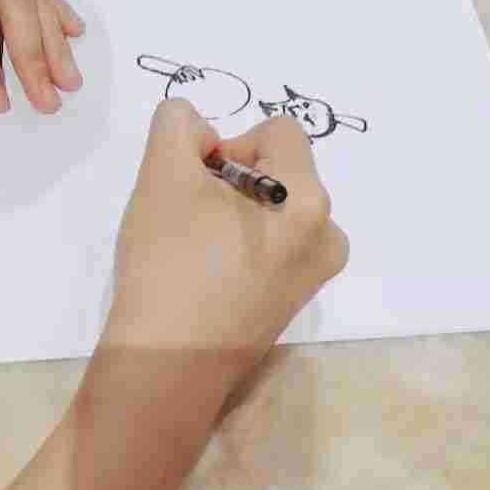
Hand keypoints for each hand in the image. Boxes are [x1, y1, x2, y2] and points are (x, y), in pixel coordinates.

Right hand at [103, 100, 347, 392]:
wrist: (165, 366)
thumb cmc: (170, 263)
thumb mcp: (162, 171)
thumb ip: (179, 123)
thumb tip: (202, 135)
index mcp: (309, 200)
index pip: (277, 132)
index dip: (229, 144)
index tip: (196, 182)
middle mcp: (327, 236)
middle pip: (278, 169)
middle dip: (230, 178)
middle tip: (189, 213)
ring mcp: (313, 275)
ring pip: (272, 208)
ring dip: (234, 210)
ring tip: (194, 244)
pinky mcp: (292, 303)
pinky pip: (272, 245)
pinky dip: (239, 244)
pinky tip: (205, 272)